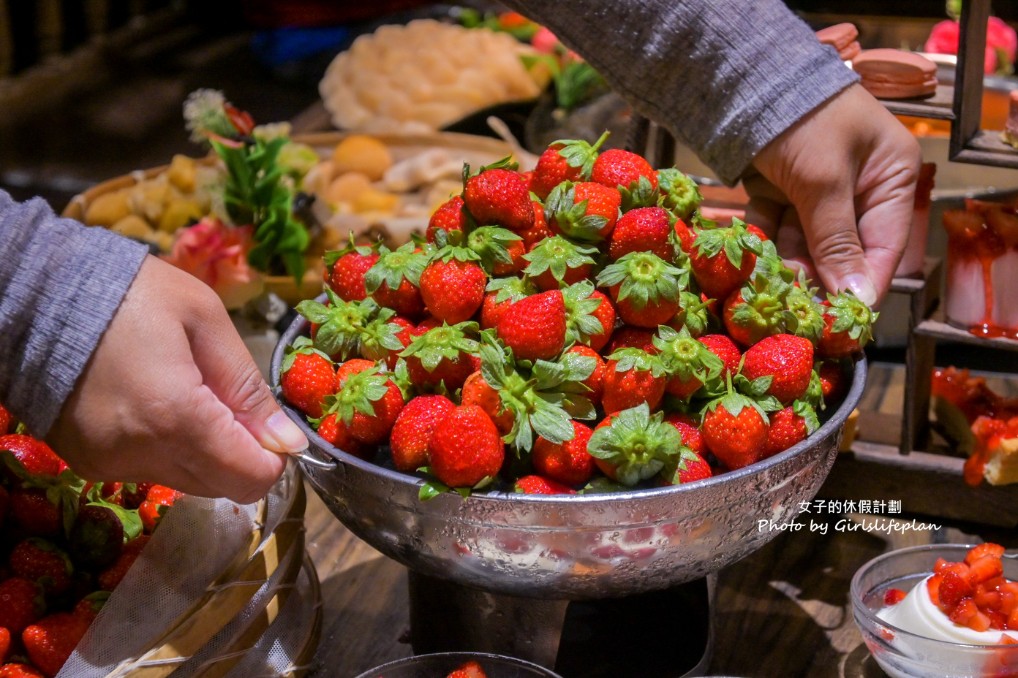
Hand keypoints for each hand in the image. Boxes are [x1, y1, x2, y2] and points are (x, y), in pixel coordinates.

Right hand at [47, 256, 306, 502]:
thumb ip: (248, 387)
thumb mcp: (205, 320)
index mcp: (177, 418)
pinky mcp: (88, 465)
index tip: (270, 427)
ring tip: (187, 394)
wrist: (40, 295)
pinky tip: (154, 403)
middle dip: (241, 454)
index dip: (273, 457)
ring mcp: (109, 465)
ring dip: (205, 452)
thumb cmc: (133, 295)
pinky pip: (150, 471)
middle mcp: (142, 456)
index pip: (249, 478)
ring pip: (188, 483)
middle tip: (227, 402)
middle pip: (222, 488)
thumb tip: (289, 443)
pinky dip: (167, 449)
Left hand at [742, 83, 921, 305]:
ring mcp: (817, 190)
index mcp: (889, 179)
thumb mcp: (824, 182)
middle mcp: (858, 188)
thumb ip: (835, 240)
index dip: (861, 287)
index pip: (883, 248)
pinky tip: (744, 267)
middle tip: (793, 314)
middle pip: (839, 250)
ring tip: (766, 296)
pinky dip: (759, 245)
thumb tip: (855, 296)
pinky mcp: (780, 191)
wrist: (747, 77)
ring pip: (802, 244)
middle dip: (815, 279)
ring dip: (782, 267)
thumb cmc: (803, 119)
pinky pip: (773, 228)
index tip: (841, 325)